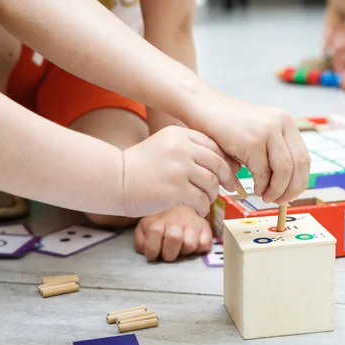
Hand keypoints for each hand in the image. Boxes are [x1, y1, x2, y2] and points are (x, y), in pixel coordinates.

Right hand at [121, 125, 240, 217]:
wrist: (116, 180)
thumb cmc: (140, 166)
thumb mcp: (164, 145)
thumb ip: (188, 148)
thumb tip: (221, 162)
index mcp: (180, 134)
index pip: (214, 146)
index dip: (224, 161)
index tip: (228, 172)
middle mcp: (182, 148)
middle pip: (217, 164)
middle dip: (226, 178)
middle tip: (229, 187)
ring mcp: (179, 168)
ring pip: (212, 183)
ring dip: (212, 195)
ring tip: (205, 200)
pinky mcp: (176, 189)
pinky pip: (201, 200)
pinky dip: (203, 207)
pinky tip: (198, 210)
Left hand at [134, 205, 211, 261]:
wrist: (180, 205)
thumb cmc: (160, 223)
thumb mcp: (144, 229)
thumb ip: (141, 241)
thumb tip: (147, 251)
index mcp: (158, 220)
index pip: (155, 232)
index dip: (152, 250)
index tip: (153, 254)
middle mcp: (176, 220)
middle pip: (174, 238)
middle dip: (169, 253)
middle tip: (168, 252)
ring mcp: (192, 223)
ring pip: (190, 244)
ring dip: (184, 251)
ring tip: (181, 247)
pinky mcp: (205, 227)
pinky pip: (205, 244)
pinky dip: (200, 248)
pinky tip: (194, 244)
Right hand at [199, 96, 310, 204]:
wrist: (203, 107)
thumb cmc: (227, 126)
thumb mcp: (258, 134)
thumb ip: (273, 152)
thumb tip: (288, 185)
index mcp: (286, 122)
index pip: (304, 158)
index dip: (300, 181)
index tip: (291, 194)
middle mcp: (281, 123)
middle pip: (299, 165)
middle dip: (292, 189)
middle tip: (281, 201)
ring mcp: (268, 131)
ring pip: (285, 171)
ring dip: (277, 190)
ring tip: (267, 197)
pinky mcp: (253, 141)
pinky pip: (263, 172)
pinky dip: (261, 186)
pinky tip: (255, 190)